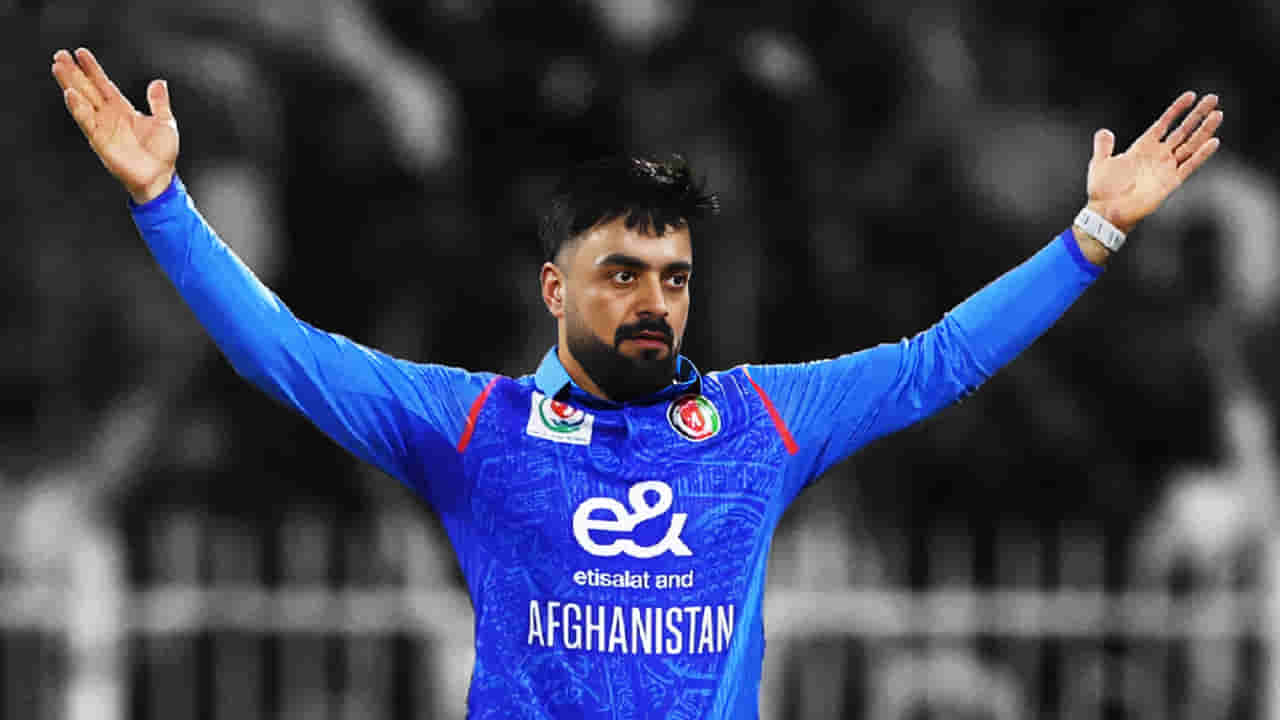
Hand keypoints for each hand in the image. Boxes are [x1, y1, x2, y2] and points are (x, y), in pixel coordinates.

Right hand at [51, 48, 177, 203]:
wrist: (160, 177)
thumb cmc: (162, 153)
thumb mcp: (165, 122)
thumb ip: (158, 102)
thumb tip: (159, 82)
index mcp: (123, 109)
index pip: (103, 84)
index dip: (92, 69)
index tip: (81, 53)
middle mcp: (109, 116)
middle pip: (87, 89)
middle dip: (74, 73)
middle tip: (60, 55)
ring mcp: (102, 127)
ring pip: (82, 100)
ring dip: (70, 84)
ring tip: (58, 67)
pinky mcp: (99, 140)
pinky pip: (86, 121)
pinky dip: (77, 107)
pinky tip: (69, 93)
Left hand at [1085, 92, 1222, 233]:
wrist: (1106, 212)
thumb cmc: (1102, 190)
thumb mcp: (1100, 162)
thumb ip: (1103, 146)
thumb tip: (1104, 131)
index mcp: (1142, 148)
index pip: (1164, 123)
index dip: (1176, 110)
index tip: (1190, 95)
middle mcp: (1158, 155)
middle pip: (1183, 130)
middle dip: (1198, 114)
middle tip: (1213, 98)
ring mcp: (1166, 168)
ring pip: (1190, 145)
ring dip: (1204, 130)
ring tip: (1218, 114)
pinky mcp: (1171, 182)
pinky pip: (1189, 166)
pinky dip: (1201, 155)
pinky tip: (1213, 142)